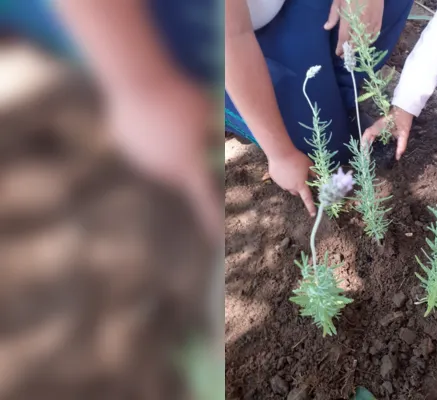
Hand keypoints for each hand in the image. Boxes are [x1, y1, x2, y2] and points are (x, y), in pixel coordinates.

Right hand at [107, 75, 221, 241]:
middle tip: (189, 128)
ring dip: (169, 144)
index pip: (204, 204)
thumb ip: (213, 141)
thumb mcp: (210, 118)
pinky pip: (144, 143)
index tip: (218, 243)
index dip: (212, 223)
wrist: (137, 78)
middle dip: (190, 158)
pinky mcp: (125, 145)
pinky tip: (150, 112)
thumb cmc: (182, 97)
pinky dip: (149, 133)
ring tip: (169, 115)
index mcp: (188, 168)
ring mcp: (141, 159)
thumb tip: (214, 152)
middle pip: (183, 172)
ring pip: (163, 157)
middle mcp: (163, 171)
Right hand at [268, 150, 316, 216]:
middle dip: (299, 189)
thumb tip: (318, 178)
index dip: (311, 207)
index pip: (307, 198)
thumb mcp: (309, 165)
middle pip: (296, 192)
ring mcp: (281, 184)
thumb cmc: (297, 159)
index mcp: (301, 185)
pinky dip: (283, 177)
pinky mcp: (274, 179)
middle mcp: (291, 187)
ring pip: (288, 187)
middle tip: (301, 178)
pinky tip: (284, 168)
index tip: (313, 214)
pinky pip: (281, 181)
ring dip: (291, 183)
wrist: (280, 153)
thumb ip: (314, 173)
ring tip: (291, 170)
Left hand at [324, 0, 383, 56]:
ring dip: (360, 48)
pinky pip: (375, 35)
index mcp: (349, 18)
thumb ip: (334, 15)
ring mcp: (371, 22)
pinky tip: (366, 43)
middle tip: (346, 56)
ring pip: (365, 41)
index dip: (341, 47)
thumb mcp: (338, 0)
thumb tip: (327, 27)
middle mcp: (360, 23)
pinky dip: (370, 41)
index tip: (338, 53)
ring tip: (355, 52)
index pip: (344, 38)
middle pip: (355, 42)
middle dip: (350, 51)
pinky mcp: (379, 20)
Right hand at [363, 106, 413, 159]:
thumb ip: (401, 145)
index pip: (367, 134)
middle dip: (364, 147)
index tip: (364, 153)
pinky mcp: (380, 127)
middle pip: (366, 137)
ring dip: (366, 144)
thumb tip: (398, 157)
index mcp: (379, 126)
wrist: (405, 109)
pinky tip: (373, 148)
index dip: (364, 144)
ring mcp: (377, 126)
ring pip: (368, 136)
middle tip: (366, 158)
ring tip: (367, 155)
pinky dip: (370, 142)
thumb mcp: (404, 133)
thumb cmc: (404, 119)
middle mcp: (376, 126)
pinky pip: (372, 135)